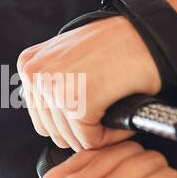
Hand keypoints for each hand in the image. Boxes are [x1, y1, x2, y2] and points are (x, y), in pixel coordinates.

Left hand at [18, 15, 160, 151]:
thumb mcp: (68, 56)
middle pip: (53, 131)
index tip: (91, 109)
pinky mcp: (77, 104)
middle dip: (83, 129)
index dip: (69, 122)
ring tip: (115, 109)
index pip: (40, 118)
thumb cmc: (115, 45)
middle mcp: (35, 75)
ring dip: (99, 133)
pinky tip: (122, 113)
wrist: (147, 35)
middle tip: (106, 112)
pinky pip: (92, 141)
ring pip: (72, 139)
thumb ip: (50, 80)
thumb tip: (48, 116)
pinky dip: (112, 136)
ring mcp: (54, 89)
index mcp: (29, 64)